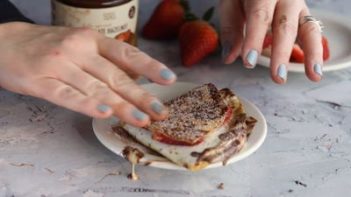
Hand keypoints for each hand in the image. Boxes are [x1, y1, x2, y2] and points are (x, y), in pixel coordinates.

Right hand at [0, 22, 176, 126]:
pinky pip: (67, 95)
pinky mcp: (40, 81)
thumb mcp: (80, 44)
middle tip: (160, 112)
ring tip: (141, 119)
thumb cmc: (49, 46)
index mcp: (91, 39)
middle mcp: (78, 50)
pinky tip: (104, 114)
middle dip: (140, 96)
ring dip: (121, 105)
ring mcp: (59, 65)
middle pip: (114, 76)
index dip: (149, 66)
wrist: (4, 43)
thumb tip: (135, 78)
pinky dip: (86, 105)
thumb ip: (106, 60)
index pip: (126, 54)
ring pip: (95, 88)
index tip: (168, 79)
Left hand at [220, 0, 322, 83]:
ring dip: (311, 54)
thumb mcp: (230, 5)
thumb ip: (230, 30)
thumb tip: (229, 58)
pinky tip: (315, 71)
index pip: (259, 16)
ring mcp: (298, 6)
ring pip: (308, 28)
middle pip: (285, 26)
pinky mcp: (304, 15)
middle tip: (277, 77)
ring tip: (313, 76)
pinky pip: (313, 32)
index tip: (249, 62)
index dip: (255, 40)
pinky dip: (316, 51)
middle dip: (282, 54)